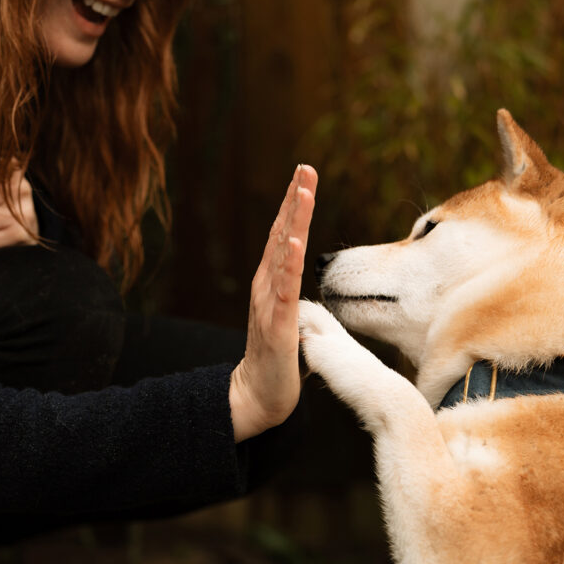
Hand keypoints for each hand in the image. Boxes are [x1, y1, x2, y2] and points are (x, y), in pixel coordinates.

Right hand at [229, 163, 316, 441]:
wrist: (259, 395)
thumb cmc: (278, 358)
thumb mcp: (289, 315)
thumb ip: (293, 292)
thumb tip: (303, 276)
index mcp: (271, 282)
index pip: (283, 235)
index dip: (293, 204)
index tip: (304, 174)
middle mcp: (266, 286)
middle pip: (280, 234)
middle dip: (293, 200)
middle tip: (304, 167)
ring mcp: (269, 304)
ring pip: (282, 254)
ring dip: (292, 221)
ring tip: (302, 191)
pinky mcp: (277, 326)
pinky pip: (283, 290)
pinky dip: (287, 263)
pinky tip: (293, 241)